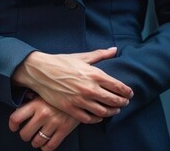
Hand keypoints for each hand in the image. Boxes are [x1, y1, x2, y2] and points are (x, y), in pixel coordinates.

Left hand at [9, 97, 79, 150]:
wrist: (81, 95)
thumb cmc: (60, 94)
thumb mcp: (44, 93)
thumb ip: (32, 99)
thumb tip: (21, 105)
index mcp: (36, 104)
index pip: (16, 118)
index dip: (12, 125)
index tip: (14, 127)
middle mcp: (43, 114)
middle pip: (25, 134)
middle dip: (25, 136)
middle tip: (28, 134)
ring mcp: (54, 123)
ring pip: (37, 142)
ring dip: (36, 142)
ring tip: (37, 138)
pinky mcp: (64, 130)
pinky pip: (50, 146)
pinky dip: (46, 147)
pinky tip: (46, 143)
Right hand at [11, 48, 133, 123]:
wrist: (40, 71)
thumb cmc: (61, 62)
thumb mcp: (82, 56)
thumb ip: (100, 54)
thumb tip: (114, 50)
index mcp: (94, 75)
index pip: (118, 87)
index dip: (127, 92)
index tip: (129, 94)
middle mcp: (89, 89)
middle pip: (113, 101)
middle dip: (122, 103)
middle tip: (125, 103)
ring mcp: (80, 100)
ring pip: (103, 112)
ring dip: (112, 112)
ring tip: (115, 110)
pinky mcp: (70, 108)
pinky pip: (88, 118)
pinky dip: (97, 119)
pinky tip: (99, 116)